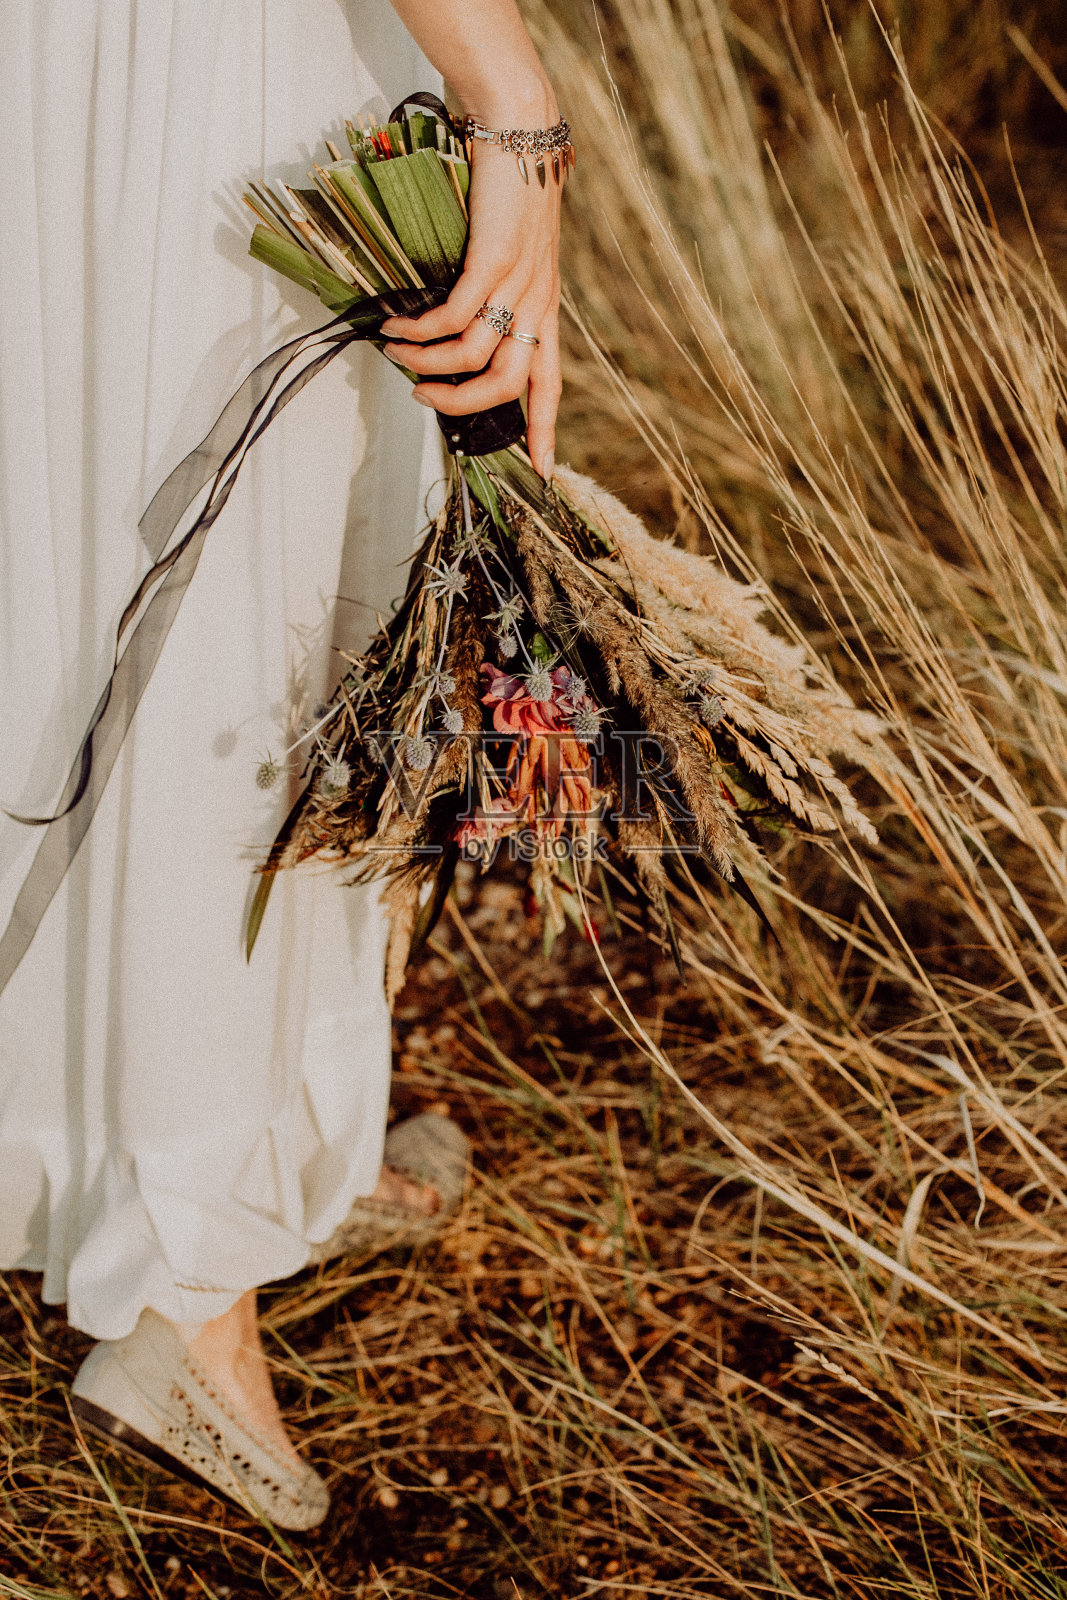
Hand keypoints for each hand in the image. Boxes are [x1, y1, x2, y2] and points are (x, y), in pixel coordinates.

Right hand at [379, 127, 562, 479]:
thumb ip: (494, 291)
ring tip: (396, 353)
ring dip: (426, 365)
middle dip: (460, 407)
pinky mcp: (490, 262)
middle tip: (423, 399)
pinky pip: (450, 319)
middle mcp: (537, 303)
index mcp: (547, 308)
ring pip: (473, 359)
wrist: (521, 127)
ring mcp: (516, 284)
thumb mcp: (512, 251)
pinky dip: (418, 330)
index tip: (541, 473)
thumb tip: (453, 329)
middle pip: (507, 387)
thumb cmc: (508, 188)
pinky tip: (396, 324)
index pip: (552, 385)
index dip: (547, 432)